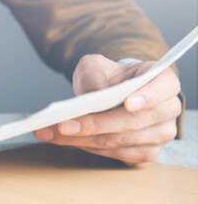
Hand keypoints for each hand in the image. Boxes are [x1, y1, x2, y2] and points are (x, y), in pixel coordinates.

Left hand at [35, 54, 180, 163]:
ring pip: (120, 141)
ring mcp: (161, 133)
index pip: (164, 87)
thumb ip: (95, 74)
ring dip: (83, 139)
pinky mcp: (147, 152)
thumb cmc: (107, 77)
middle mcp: (168, 108)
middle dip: (95, 124)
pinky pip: (117, 154)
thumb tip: (94, 98)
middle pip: (133, 121)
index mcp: (163, 80)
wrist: (109, 92)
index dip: (147, 96)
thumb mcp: (95, 65)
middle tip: (62, 124)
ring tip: (52, 133)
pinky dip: (89, 148)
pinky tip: (68, 140)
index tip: (126, 103)